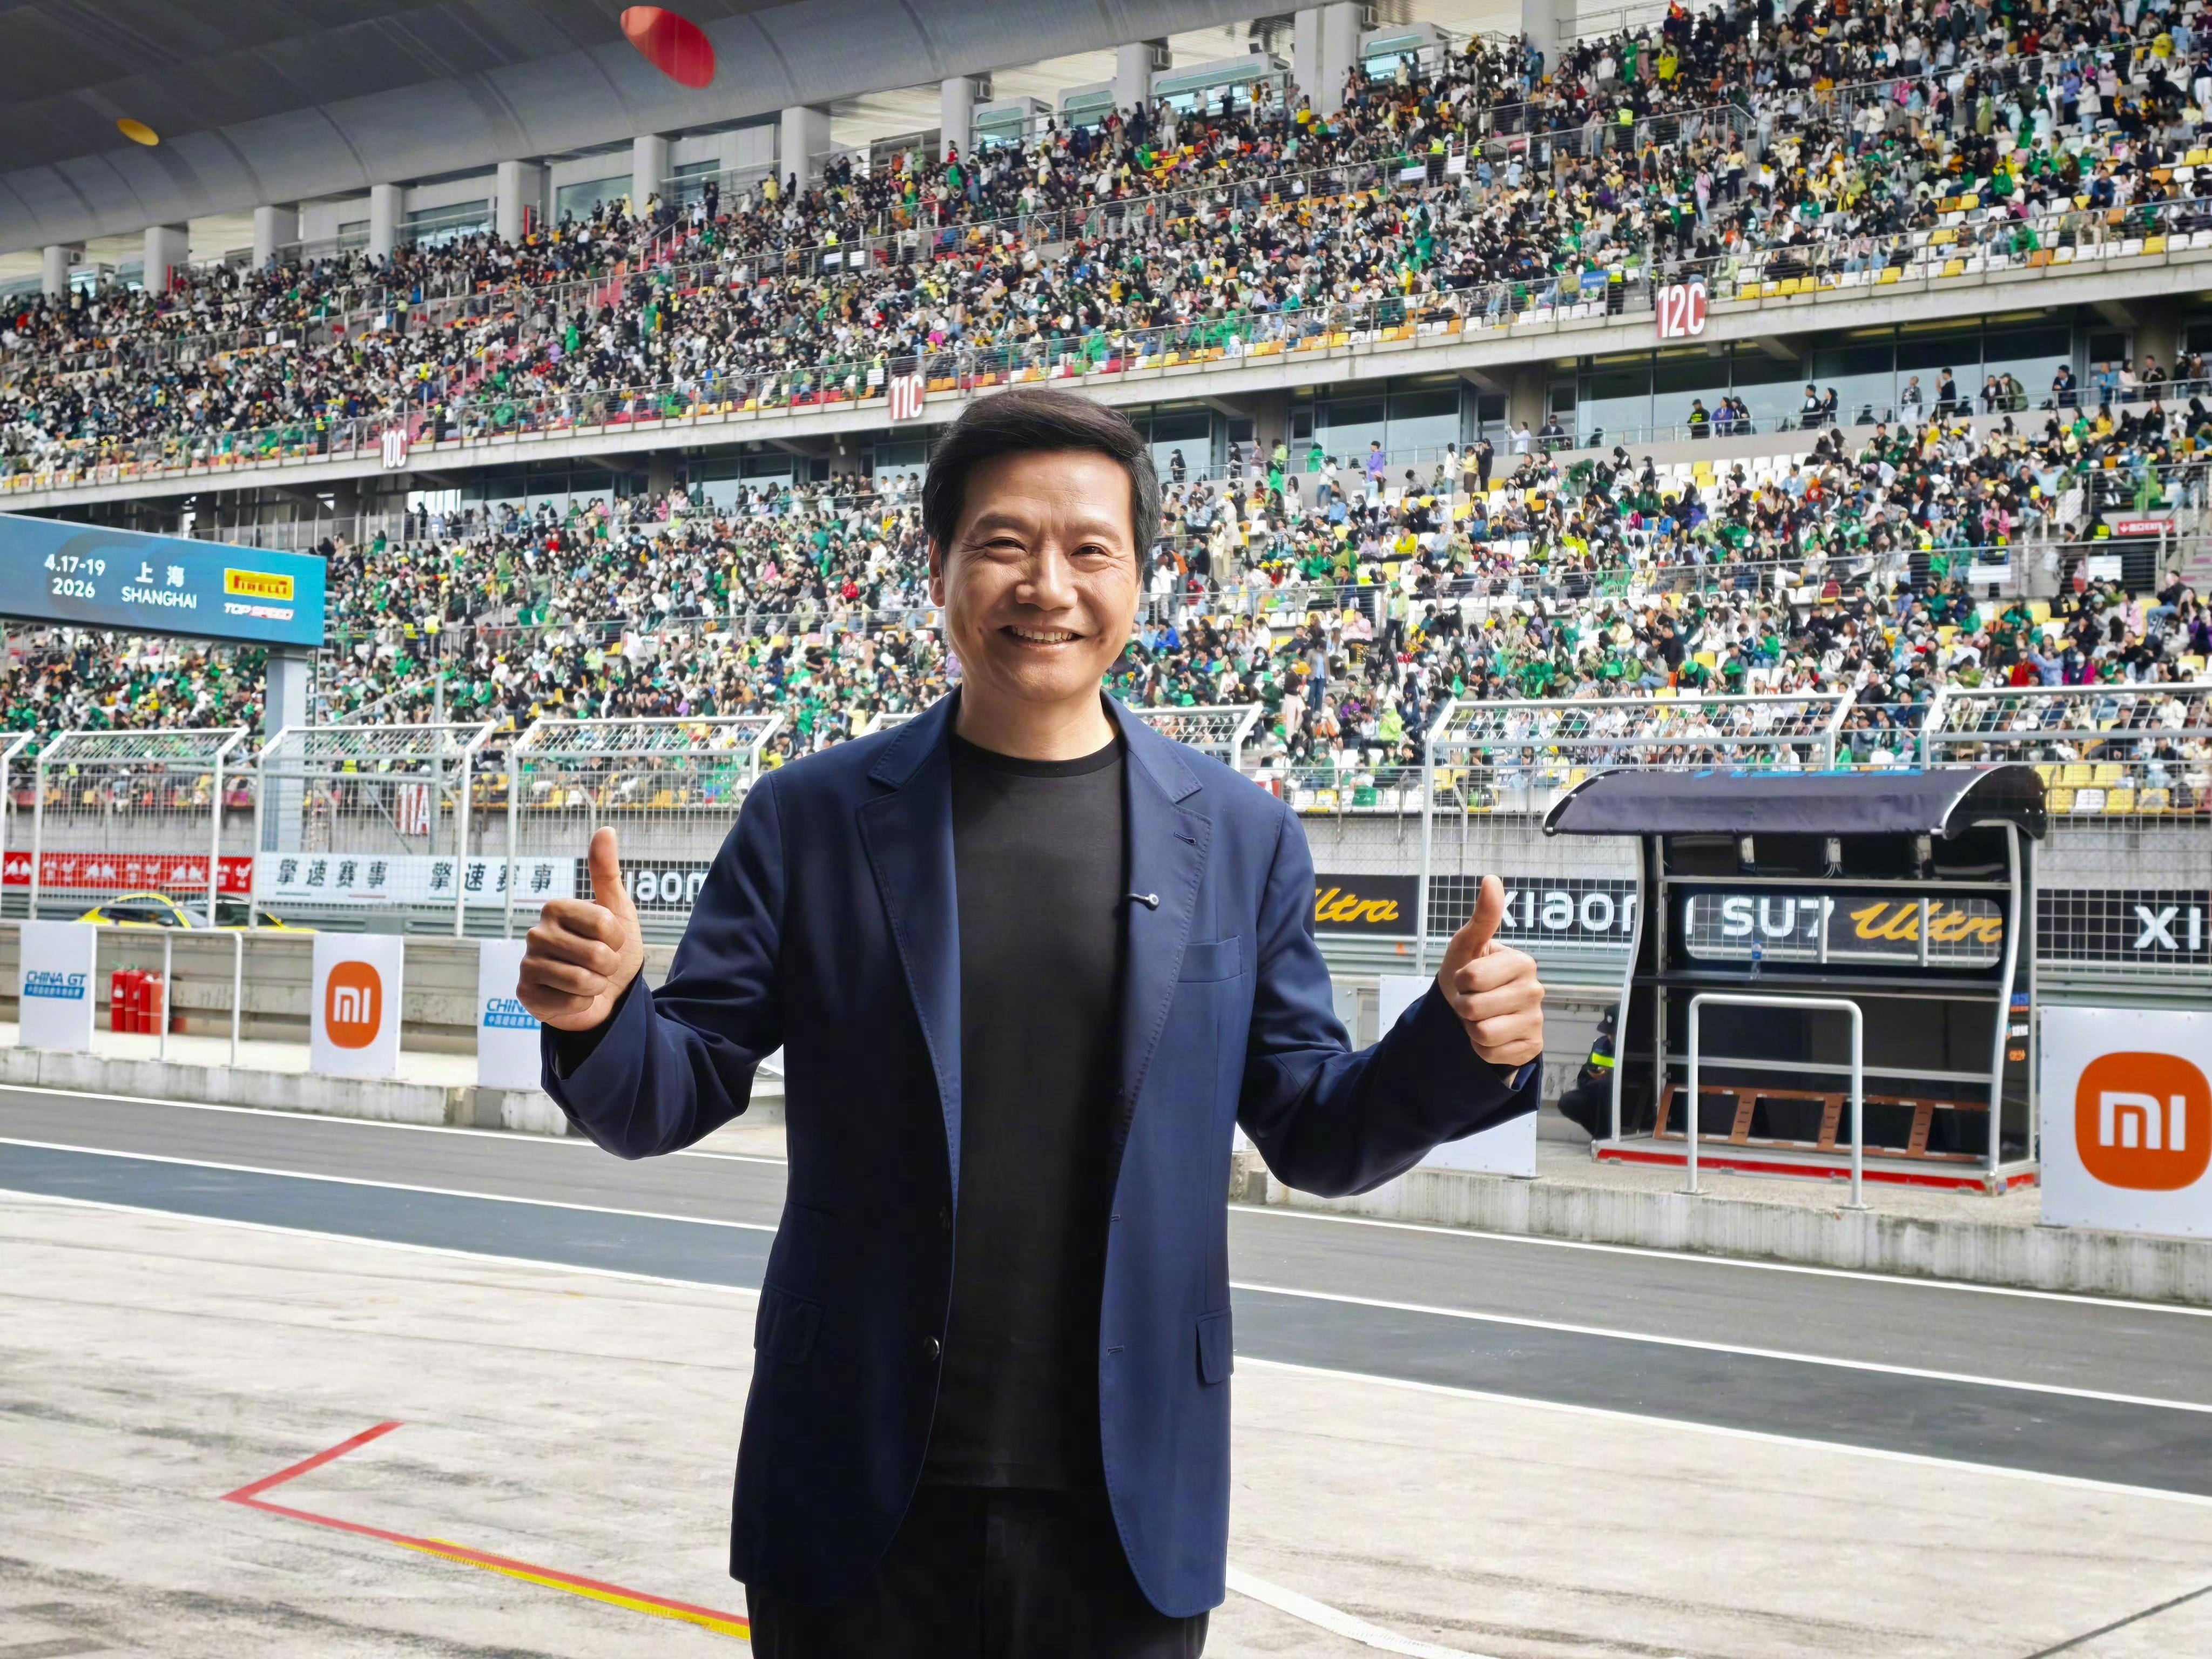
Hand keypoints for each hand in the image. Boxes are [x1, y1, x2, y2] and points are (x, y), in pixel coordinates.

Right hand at [518, 827, 643, 1032]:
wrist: (605, 996)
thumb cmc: (610, 951)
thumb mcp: (617, 911)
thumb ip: (607, 873)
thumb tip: (606, 830)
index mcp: (556, 908)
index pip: (604, 925)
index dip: (617, 939)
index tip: (610, 941)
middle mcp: (537, 932)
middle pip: (595, 955)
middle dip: (609, 966)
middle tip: (600, 965)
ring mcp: (529, 964)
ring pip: (583, 981)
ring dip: (597, 985)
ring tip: (589, 981)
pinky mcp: (526, 993)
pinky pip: (570, 1002)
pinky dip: (581, 1004)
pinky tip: (573, 997)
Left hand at [1436, 875, 1544, 1071]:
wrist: (1473, 1014)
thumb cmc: (1469, 975)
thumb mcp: (1467, 947)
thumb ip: (1482, 917)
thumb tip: (1492, 880)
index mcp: (1522, 963)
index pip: (1470, 978)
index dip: (1459, 981)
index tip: (1467, 979)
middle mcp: (1535, 991)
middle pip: (1474, 1008)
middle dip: (1463, 1007)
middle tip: (1472, 1000)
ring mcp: (1536, 1021)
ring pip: (1482, 1033)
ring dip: (1471, 1028)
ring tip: (1481, 1017)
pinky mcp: (1531, 1047)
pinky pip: (1491, 1053)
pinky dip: (1481, 1048)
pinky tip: (1491, 1035)